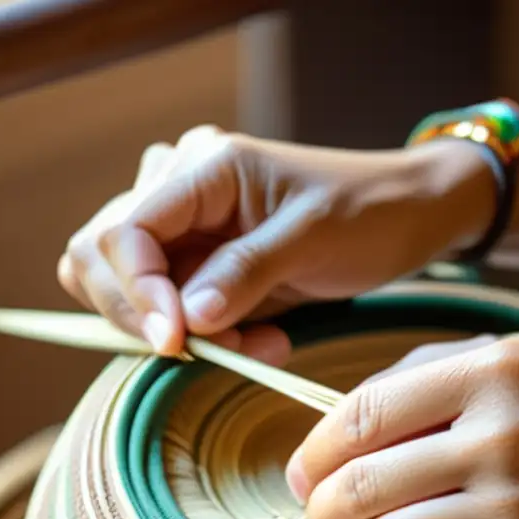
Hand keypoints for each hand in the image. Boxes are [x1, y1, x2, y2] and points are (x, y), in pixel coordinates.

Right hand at [58, 125, 492, 360]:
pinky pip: (179, 310)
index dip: (137, 292)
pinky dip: (211, 337)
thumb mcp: (313, 240)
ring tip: (257, 344)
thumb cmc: (372, 212)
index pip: (122, 232)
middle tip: (222, 349)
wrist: (413, 217)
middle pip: (104, 259)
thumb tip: (186, 320)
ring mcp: (192, 230)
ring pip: (136, 291)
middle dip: (152, 317)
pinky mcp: (211, 266)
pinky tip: (265, 339)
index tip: (177, 342)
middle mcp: (183, 192)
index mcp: (204, 168)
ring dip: (184, 333)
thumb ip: (246, 273)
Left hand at [285, 331, 518, 518]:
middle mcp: (497, 436)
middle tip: (319, 510)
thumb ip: (481, 361)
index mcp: (503, 368)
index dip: (321, 441)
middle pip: (364, 479)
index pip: (368, 409)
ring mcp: (515, 508)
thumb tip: (397, 391)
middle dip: (326, 500)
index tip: (308, 463)